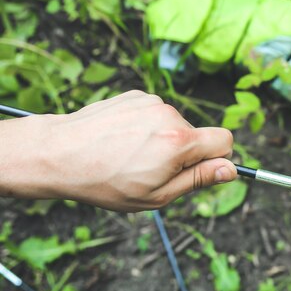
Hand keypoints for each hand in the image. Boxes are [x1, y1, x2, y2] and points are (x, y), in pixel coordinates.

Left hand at [0, 90, 236, 210]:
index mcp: (179, 142)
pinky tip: (123, 141)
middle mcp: (169, 115)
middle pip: (198, 135)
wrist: (58, 153)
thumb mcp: (158, 195)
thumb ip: (199, 180)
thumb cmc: (106, 182)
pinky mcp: (135, 95)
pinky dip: (147, 127)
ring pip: (176, 125)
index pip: (225, 141)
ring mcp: (151, 102)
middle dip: (185, 154)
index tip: (198, 171)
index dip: (218, 159)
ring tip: (132, 156)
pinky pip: (156, 113)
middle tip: (152, 171)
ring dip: (164, 140)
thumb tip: (231, 169)